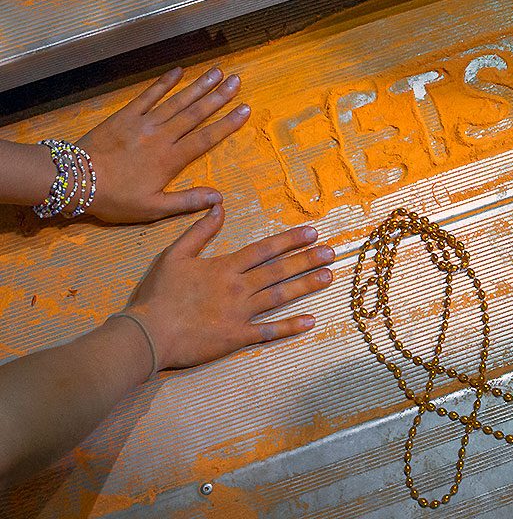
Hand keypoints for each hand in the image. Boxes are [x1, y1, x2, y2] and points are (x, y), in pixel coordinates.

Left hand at [76, 66, 249, 222]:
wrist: (74, 180)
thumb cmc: (115, 199)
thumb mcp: (153, 209)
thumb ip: (187, 201)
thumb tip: (218, 198)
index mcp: (171, 159)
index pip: (206, 138)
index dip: (227, 124)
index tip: (245, 109)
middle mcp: (162, 136)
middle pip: (195, 113)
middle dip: (218, 97)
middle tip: (236, 80)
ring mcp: (143, 123)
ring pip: (177, 101)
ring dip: (198, 86)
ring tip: (216, 71)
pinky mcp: (126, 115)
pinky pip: (148, 95)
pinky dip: (163, 83)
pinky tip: (178, 71)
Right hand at [124, 205, 334, 368]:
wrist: (149, 334)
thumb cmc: (159, 294)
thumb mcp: (174, 255)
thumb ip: (199, 231)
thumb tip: (218, 206)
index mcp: (225, 267)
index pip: (264, 249)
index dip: (290, 239)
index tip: (312, 232)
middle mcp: (239, 287)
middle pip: (279, 270)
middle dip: (307, 259)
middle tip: (332, 252)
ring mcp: (241, 313)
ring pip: (280, 296)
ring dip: (306, 285)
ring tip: (328, 276)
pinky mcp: (238, 337)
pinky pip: (270, 331)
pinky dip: (291, 327)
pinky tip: (311, 321)